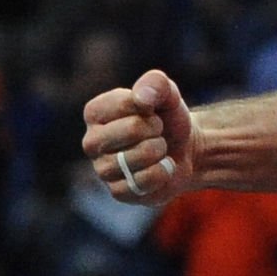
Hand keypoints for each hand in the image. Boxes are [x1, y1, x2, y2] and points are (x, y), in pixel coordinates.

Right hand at [81, 69, 193, 205]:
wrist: (184, 148)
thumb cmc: (167, 117)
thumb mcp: (167, 93)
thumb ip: (155, 83)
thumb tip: (141, 98)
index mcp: (95, 112)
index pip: (125, 103)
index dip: (150, 106)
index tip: (151, 111)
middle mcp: (91, 142)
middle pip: (132, 129)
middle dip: (155, 128)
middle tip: (157, 131)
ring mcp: (102, 169)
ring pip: (138, 156)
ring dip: (159, 149)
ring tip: (158, 148)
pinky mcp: (118, 192)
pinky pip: (145, 180)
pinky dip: (163, 171)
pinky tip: (161, 167)